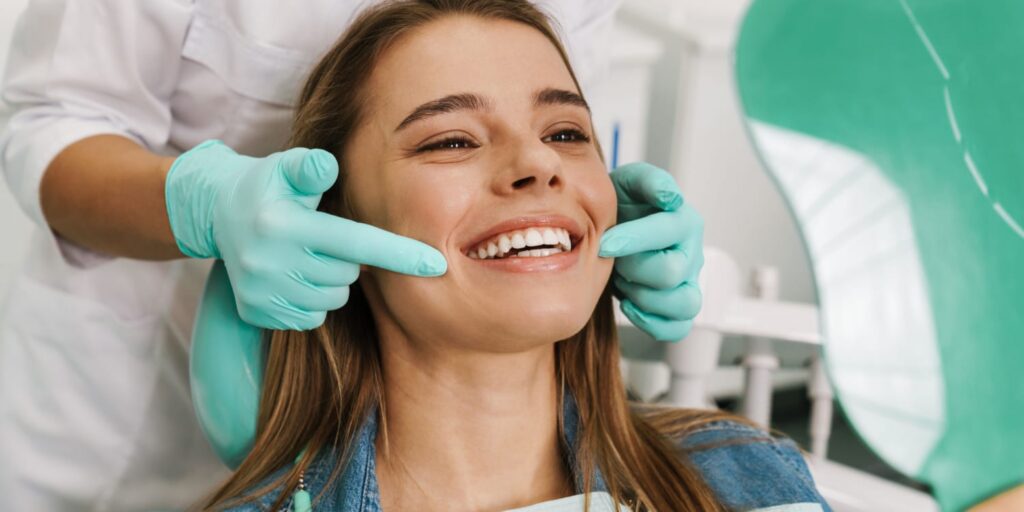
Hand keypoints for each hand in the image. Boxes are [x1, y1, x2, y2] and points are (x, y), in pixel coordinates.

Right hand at [165, 140, 446, 329]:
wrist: (216, 214)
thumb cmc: (268, 185)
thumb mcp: (285, 167)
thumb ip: (310, 166)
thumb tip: (328, 165)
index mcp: (283, 226)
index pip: (355, 243)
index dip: (399, 254)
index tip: (437, 265)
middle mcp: (269, 263)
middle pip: (347, 274)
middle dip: (348, 258)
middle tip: (323, 236)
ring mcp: (262, 293)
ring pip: (332, 299)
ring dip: (331, 280)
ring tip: (306, 254)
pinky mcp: (257, 313)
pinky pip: (311, 317)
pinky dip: (312, 299)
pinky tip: (293, 275)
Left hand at [600, 162, 703, 341]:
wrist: (613, 227)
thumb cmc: (622, 206)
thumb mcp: (629, 182)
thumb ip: (648, 181)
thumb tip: (669, 196)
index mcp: (683, 221)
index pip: (667, 232)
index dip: (632, 240)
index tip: (604, 243)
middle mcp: (691, 253)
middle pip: (671, 273)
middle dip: (634, 269)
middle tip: (614, 260)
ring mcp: (688, 282)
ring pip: (684, 305)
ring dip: (645, 298)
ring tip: (624, 282)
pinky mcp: (678, 305)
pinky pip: (678, 327)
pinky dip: (653, 322)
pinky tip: (629, 305)